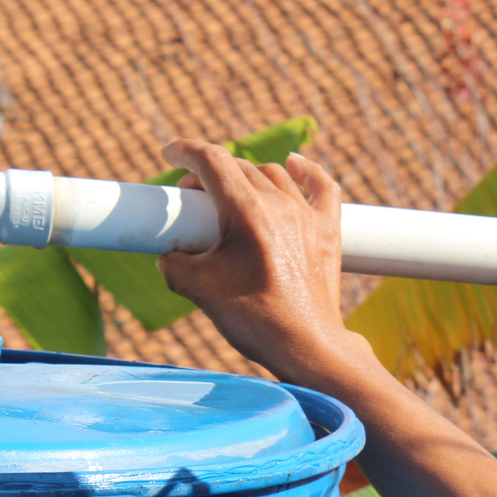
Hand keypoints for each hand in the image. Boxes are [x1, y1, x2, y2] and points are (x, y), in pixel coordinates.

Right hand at [157, 141, 373, 385]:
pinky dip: (305, 170)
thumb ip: (173, 263)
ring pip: (272, 174)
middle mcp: (279, 204)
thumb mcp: (197, 289)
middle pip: (238, 167)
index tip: (169, 152)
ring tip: (227, 197)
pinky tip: (293, 162)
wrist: (305, 346)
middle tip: (191, 199)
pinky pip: (320, 186)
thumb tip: (169, 255)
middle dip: (208, 174)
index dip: (185, 150)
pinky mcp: (328, 231)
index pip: (212, 160)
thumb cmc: (252, 318)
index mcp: (247, 211)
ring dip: (244, 177)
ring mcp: (307, 216)